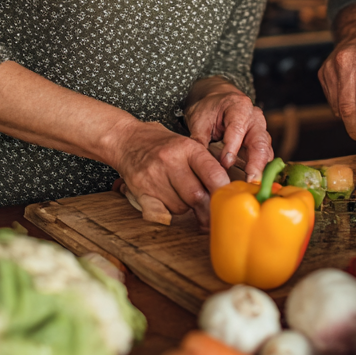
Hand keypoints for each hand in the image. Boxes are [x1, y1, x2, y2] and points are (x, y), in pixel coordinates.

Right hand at [107, 119, 230, 227]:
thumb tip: (226, 193)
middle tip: (209, 214)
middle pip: (196, 196)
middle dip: (205, 209)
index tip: (228, 206)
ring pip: (179, 207)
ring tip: (178, 195)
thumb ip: (206, 167)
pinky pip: (159, 213)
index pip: (213, 174)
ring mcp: (153, 176)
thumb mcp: (188, 146)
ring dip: (184, 208)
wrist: (126, 140)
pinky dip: (166, 215)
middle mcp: (171, 161)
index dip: (223, 194)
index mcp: (188, 148)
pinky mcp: (139, 190)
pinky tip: (166, 206)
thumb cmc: (162, 144)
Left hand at [184, 79, 273, 181]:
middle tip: (250, 181)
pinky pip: (265, 157)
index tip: (225, 163)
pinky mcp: (261, 143)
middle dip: (256, 163)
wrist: (217, 102)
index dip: (232, 147)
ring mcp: (261, 130)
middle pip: (260, 141)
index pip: (237, 129)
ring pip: (266, 151)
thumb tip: (199, 163)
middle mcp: (255, 118)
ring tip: (252, 186)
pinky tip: (252, 184)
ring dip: (260, 170)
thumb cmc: (208, 109)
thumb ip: (199, 140)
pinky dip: (260, 170)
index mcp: (239, 107)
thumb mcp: (199, 120)